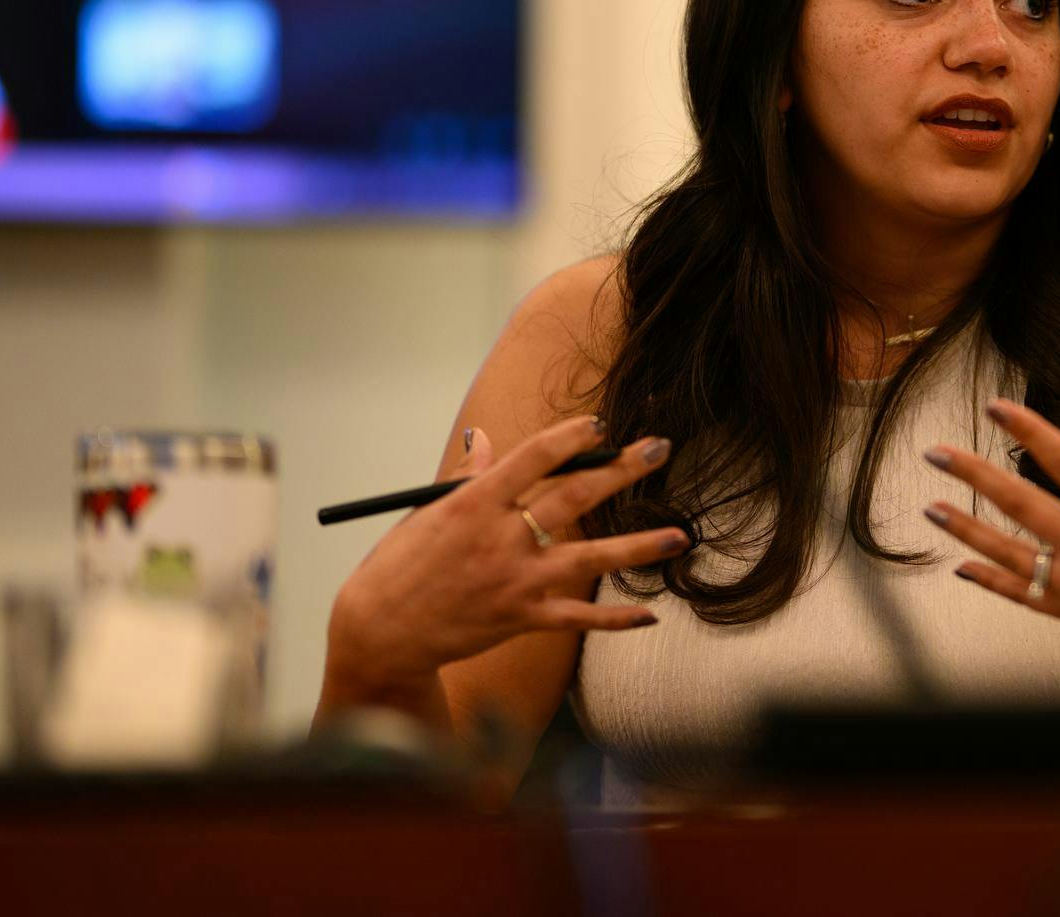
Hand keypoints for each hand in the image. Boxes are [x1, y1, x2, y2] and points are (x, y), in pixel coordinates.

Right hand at [326, 415, 684, 694]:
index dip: (571, 439)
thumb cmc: (400, 567)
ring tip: (679, 535)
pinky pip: (577, 618)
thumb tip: (485, 439)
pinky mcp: (521, 619)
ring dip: (638, 547)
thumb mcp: (426, 513)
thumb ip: (467, 478)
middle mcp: (500, 539)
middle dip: (621, 470)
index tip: (600, 425)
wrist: (380, 633)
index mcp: (474, 505)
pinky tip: (649, 613)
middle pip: (572, 497)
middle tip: (659, 449)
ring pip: (588, 559)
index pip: (533, 459)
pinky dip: (614, 619)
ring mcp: (515, 581)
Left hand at [923, 399, 1059, 694]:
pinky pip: (1021, 594)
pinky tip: (961, 567)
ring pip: (1008, 550)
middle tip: (937, 454)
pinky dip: (989, 580)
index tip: (997, 408)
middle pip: (1021, 502)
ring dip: (966, 528)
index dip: (1030, 432)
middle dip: (974, 475)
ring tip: (932, 507)